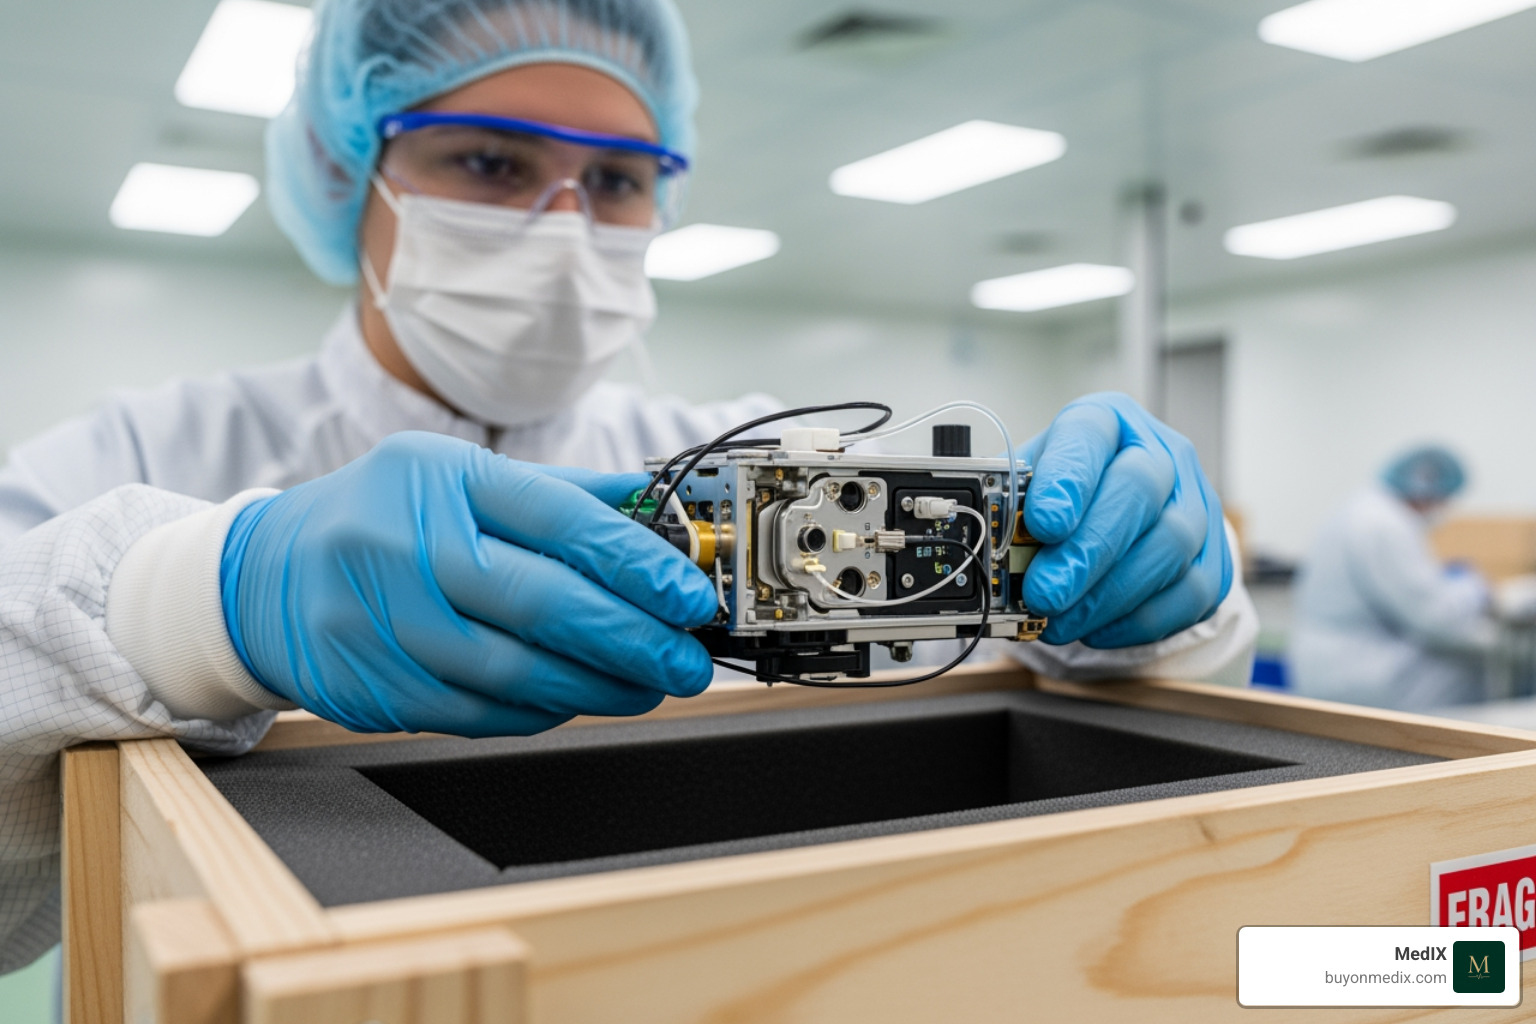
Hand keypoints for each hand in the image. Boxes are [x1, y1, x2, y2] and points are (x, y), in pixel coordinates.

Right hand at [221, 432, 716, 735]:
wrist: (262, 576)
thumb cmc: (380, 516)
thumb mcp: (459, 476)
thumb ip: (561, 495)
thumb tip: (659, 511)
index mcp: (441, 480)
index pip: (559, 521)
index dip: (637, 563)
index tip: (690, 594)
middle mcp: (406, 547)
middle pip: (543, 604)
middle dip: (634, 639)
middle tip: (687, 659)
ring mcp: (384, 623)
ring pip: (517, 671)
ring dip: (600, 687)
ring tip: (649, 684)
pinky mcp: (374, 687)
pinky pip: (482, 711)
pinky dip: (544, 710)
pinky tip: (581, 698)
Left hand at [1019, 392, 1231, 647]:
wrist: (1124, 513)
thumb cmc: (1071, 494)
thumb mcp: (1033, 481)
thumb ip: (1016, 502)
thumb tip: (992, 539)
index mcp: (1108, 421)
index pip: (1091, 433)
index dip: (1069, 478)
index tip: (1043, 522)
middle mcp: (1161, 454)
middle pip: (1139, 491)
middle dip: (1087, 550)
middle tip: (1045, 592)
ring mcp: (1196, 504)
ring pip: (1169, 545)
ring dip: (1108, 593)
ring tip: (1061, 620)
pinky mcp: (1214, 557)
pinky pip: (1190, 592)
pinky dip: (1138, 619)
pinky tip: (1097, 628)